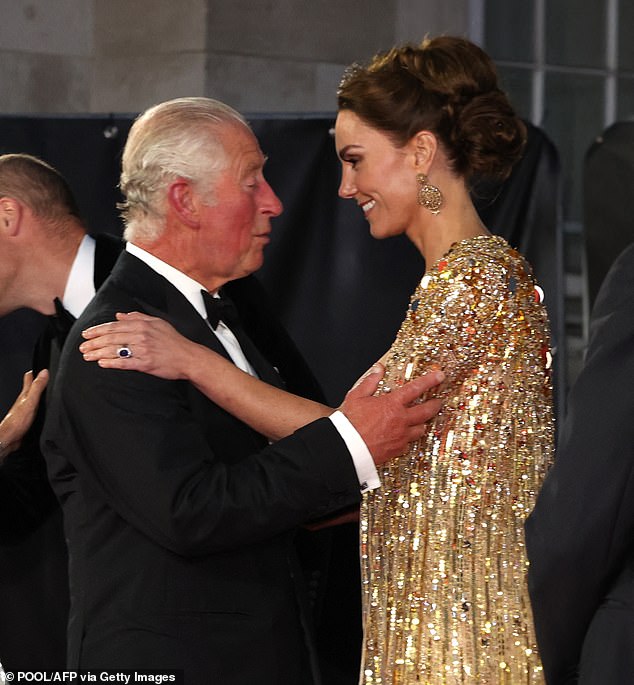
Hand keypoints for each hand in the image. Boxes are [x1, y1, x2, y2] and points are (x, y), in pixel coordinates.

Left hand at [0, 369, 48, 460]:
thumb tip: (44, 372)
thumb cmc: (17, 421)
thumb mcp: (30, 401)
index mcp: (25, 394)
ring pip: (32, 399)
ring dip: (37, 394)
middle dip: (35, 381)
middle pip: (30, 388)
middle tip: (41, 376)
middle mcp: (24, 401)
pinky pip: (35, 409)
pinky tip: (42, 409)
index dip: (34, 372)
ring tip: (43, 391)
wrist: (10, 438)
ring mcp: (25, 410)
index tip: (38, 367)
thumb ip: (37, 387)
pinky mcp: (28, 419)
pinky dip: (39, 406)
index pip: (29, 378)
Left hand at [80, 312, 198, 379]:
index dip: (98, 330)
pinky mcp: (146, 364)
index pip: (114, 326)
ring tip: (87, 356)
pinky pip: (125, 363)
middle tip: (82, 347)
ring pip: (115, 350)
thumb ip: (137, 317)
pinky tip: (102, 364)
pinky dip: (112, 363)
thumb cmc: (174, 341)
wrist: (188, 357)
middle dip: (94, 342)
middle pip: (111, 337)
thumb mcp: (157, 323)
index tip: (86, 334)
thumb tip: (119, 315)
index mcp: (142, 325)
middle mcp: (141, 335)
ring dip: (98, 353)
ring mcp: (143, 350)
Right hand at [340, 364, 443, 465]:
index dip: (430, 380)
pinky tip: (405, 437)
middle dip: (435, 405)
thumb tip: (378, 369)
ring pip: (421, 429)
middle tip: (439, 402)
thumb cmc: (350, 423)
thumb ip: (370, 381)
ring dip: (423, 423)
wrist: (346, 447)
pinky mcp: (397, 450)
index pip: (416, 388)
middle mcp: (401, 420)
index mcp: (392, 404)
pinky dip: (408, 439)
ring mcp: (401, 436)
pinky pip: (408, 443)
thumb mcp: (356, 396)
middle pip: (427, 411)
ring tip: (422, 420)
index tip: (439, 376)